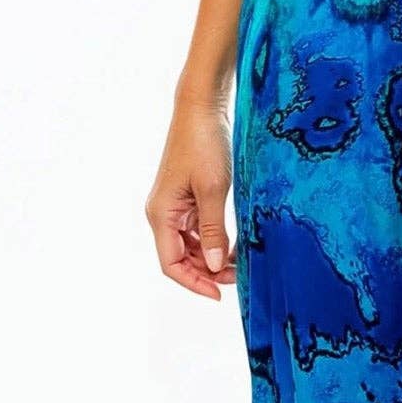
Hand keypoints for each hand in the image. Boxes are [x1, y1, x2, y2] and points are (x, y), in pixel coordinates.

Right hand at [146, 105, 236, 299]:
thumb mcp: (212, 189)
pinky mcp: (187, 195)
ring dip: (211, 256)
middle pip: (181, 257)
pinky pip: (197, 227)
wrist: (201, 108)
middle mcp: (163, 213)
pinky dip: (214, 238)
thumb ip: (213, 229)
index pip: (171, 264)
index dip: (194, 283)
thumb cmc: (204, 144)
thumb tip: (213, 266)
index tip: (220, 294)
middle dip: (207, 271)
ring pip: (190, 244)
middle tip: (239, 275)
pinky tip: (234, 242)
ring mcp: (174, 205)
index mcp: (161, 215)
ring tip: (240, 261)